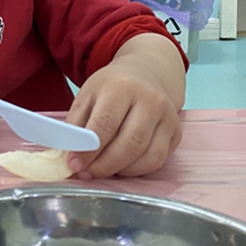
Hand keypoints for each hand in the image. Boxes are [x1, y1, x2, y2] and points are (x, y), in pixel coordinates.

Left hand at [64, 35, 184, 177]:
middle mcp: (149, 100)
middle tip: (86, 173)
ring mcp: (167, 116)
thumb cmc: (111, 87)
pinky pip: (158, 160)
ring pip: (146, 156)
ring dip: (120, 170)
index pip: (105, 124)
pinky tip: (121, 167)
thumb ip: (77, 123)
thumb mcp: (88, 95)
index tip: (74, 164)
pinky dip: (137, 170)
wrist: (145, 73)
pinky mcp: (176, 131)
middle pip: (129, 143)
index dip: (88, 150)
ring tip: (101, 171)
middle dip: (104, 165)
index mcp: (121, 87)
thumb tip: (69, 154)